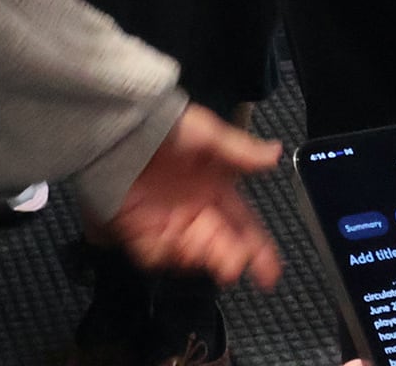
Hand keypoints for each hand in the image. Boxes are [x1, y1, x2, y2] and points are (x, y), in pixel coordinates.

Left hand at [100, 106, 283, 287]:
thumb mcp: (207, 133)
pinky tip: (176, 246)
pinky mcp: (139, 228)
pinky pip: (155, 253)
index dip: (258, 250)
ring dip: (203, 257)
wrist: (121, 126)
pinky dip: (165, 254)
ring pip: (192, 254)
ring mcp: (167, 222)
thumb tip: (275, 154)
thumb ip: (241, 151)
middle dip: (231, 258)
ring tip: (209, 252)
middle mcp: (194, 211)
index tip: (269, 271)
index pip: (243, 227)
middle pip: (221, 247)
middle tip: (235, 261)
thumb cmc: (164, 125)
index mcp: (215, 191)